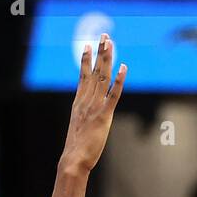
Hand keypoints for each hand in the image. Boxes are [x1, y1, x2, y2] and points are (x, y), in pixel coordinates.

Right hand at [60, 34, 126, 172]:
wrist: (73, 160)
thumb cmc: (76, 149)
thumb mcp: (78, 127)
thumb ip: (83, 116)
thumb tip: (88, 115)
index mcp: (78, 103)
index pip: (83, 76)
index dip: (85, 59)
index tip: (88, 45)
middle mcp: (85, 101)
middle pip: (93, 71)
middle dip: (99, 52)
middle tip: (104, 36)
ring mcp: (94, 107)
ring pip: (102, 78)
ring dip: (107, 59)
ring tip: (110, 43)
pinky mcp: (104, 116)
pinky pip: (113, 95)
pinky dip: (118, 80)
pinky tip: (123, 68)